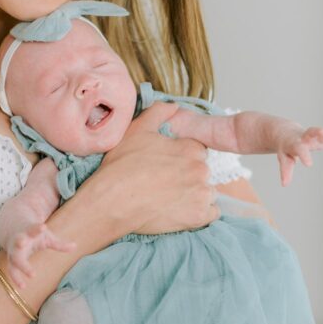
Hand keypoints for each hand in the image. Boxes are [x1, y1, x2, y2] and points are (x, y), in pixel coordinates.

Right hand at [6, 224, 76, 288]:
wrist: (14, 227)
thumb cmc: (34, 234)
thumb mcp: (47, 237)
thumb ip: (59, 244)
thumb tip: (76, 246)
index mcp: (28, 232)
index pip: (32, 229)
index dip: (37, 229)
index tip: (43, 226)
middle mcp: (18, 242)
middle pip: (18, 244)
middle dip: (21, 246)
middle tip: (25, 251)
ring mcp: (13, 252)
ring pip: (13, 262)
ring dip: (18, 271)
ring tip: (25, 282)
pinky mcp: (11, 261)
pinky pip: (12, 271)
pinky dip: (16, 279)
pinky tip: (23, 287)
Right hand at [92, 103, 218, 237]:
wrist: (112, 202)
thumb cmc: (122, 166)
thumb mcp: (137, 130)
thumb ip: (159, 112)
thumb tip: (174, 106)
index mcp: (190, 148)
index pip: (197, 150)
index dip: (181, 157)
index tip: (166, 165)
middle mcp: (200, 170)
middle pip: (202, 172)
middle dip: (188, 176)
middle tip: (164, 183)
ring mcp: (201, 194)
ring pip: (207, 192)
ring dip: (194, 195)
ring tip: (169, 199)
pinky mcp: (198, 217)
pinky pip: (210, 213)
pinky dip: (199, 213)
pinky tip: (179, 211)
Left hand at [276, 125, 322, 185]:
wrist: (285, 133)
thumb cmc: (285, 148)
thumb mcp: (284, 158)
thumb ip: (285, 170)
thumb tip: (285, 184)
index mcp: (293, 143)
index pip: (298, 148)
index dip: (304, 155)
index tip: (309, 164)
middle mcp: (304, 137)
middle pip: (310, 132)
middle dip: (317, 132)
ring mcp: (313, 136)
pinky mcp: (320, 136)